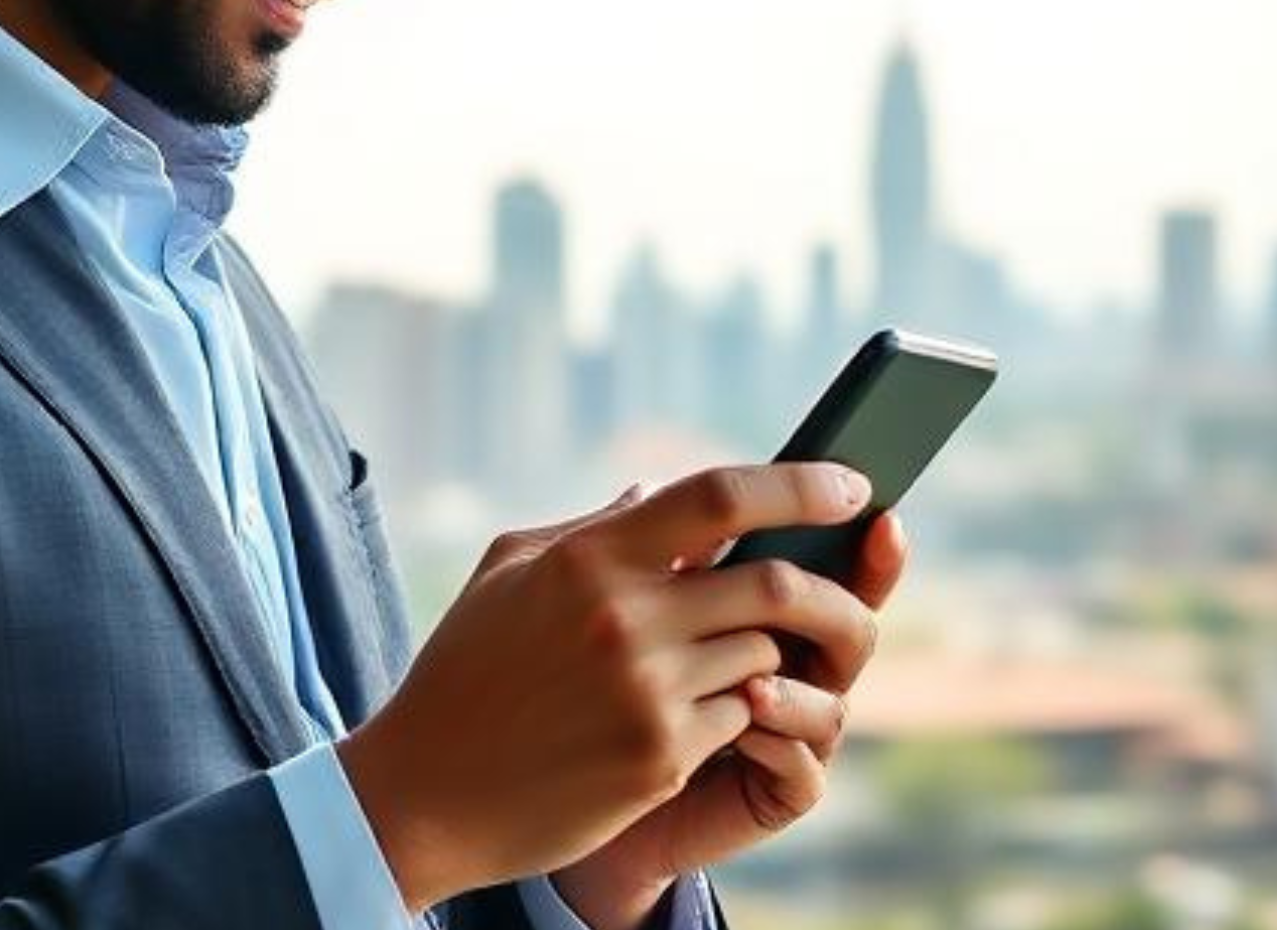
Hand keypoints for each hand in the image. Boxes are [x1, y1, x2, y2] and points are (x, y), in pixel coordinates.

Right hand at [336, 463, 876, 913]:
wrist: (425, 793)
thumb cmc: (462, 672)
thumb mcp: (507, 573)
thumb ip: (588, 527)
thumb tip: (653, 494)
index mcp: (589, 558)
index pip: (721, 496)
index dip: (800, 482)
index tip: (851, 483)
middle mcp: (625, 619)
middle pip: (774, 582)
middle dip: (830, 583)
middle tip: (846, 584)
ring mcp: (647, 693)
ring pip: (766, 655)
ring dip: (771, 653)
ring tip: (752, 653)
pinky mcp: (660, 759)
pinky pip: (741, 718)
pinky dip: (740, 709)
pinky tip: (706, 712)